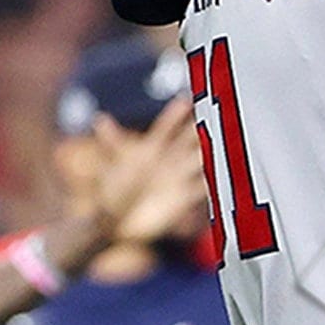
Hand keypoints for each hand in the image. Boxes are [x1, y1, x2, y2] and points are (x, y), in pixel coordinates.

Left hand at [94, 103, 210, 246]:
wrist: (119, 222)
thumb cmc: (114, 191)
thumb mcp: (114, 166)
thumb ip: (113, 142)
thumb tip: (100, 119)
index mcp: (153, 148)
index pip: (167, 127)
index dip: (176, 115)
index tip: (186, 101)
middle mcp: (170, 159)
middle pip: (190, 139)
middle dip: (202, 127)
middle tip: (215, 113)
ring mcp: (179, 177)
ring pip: (200, 160)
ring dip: (211, 152)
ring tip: (225, 141)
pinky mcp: (184, 197)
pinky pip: (202, 187)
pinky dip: (213, 182)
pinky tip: (224, 175)